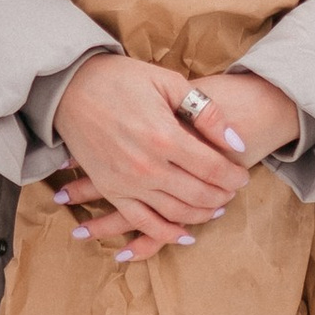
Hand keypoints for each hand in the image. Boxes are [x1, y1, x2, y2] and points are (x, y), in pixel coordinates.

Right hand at [51, 57, 301, 263]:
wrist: (71, 88)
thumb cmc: (122, 79)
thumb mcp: (169, 83)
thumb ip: (206, 113)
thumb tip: (236, 142)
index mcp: (166, 137)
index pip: (214, 168)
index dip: (234, 176)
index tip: (243, 175)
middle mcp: (148, 167)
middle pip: (199, 194)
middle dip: (222, 196)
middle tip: (233, 192)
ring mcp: (127, 183)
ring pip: (176, 213)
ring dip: (201, 215)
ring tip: (217, 208)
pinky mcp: (111, 190)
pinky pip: (143, 222)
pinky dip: (166, 233)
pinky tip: (185, 234)